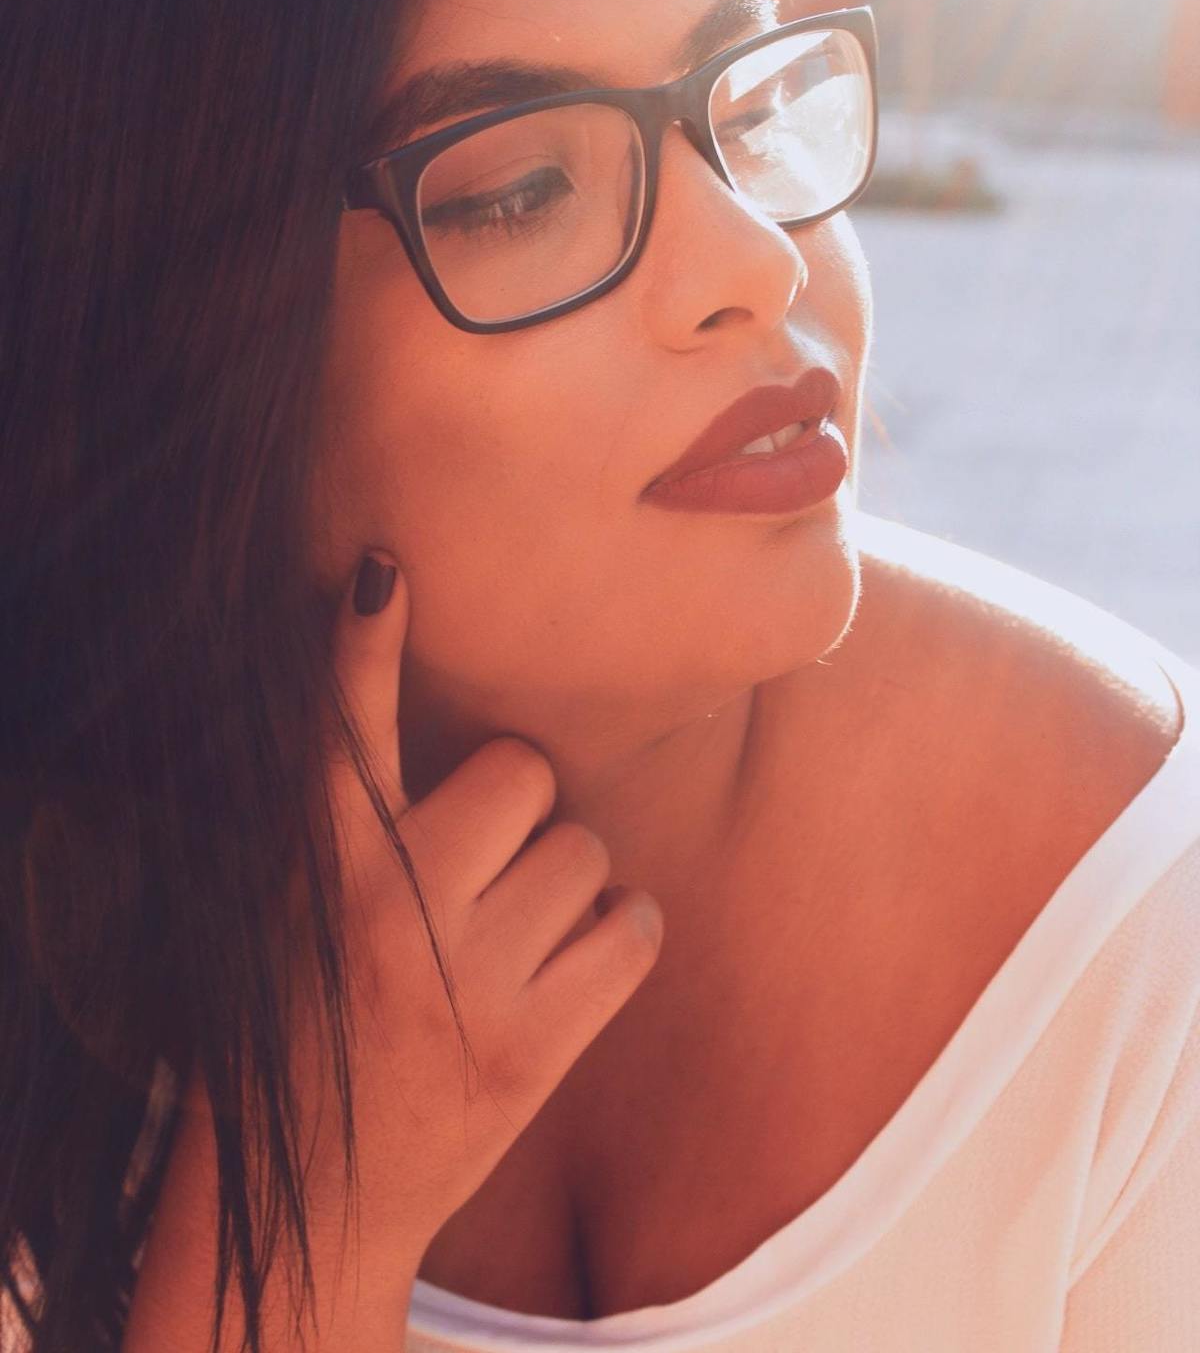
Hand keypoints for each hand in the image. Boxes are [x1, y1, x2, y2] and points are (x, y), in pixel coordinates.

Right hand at [276, 551, 663, 1265]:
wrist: (324, 1190)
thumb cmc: (319, 1019)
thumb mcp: (305, 909)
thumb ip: (354, 818)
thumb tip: (422, 687)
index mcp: (317, 873)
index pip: (340, 737)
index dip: (358, 648)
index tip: (381, 569)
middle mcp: (387, 913)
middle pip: (522, 774)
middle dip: (517, 812)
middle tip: (475, 876)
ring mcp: (466, 980)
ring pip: (586, 849)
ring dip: (567, 884)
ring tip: (506, 942)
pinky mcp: (538, 1046)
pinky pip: (636, 927)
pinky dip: (617, 938)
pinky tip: (563, 972)